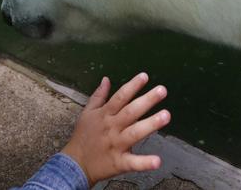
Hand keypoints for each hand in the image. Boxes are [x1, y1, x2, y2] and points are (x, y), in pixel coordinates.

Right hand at [61, 72, 169, 186]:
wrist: (75, 164)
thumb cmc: (83, 137)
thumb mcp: (87, 113)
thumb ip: (98, 96)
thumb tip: (106, 79)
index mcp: (105, 115)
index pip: (120, 97)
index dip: (132, 86)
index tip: (144, 76)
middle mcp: (111, 128)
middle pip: (130, 112)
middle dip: (147, 101)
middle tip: (162, 90)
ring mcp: (116, 145)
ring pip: (134, 133)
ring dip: (150, 125)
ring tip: (166, 116)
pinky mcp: (119, 162)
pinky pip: (133, 163)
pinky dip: (144, 162)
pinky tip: (157, 160)